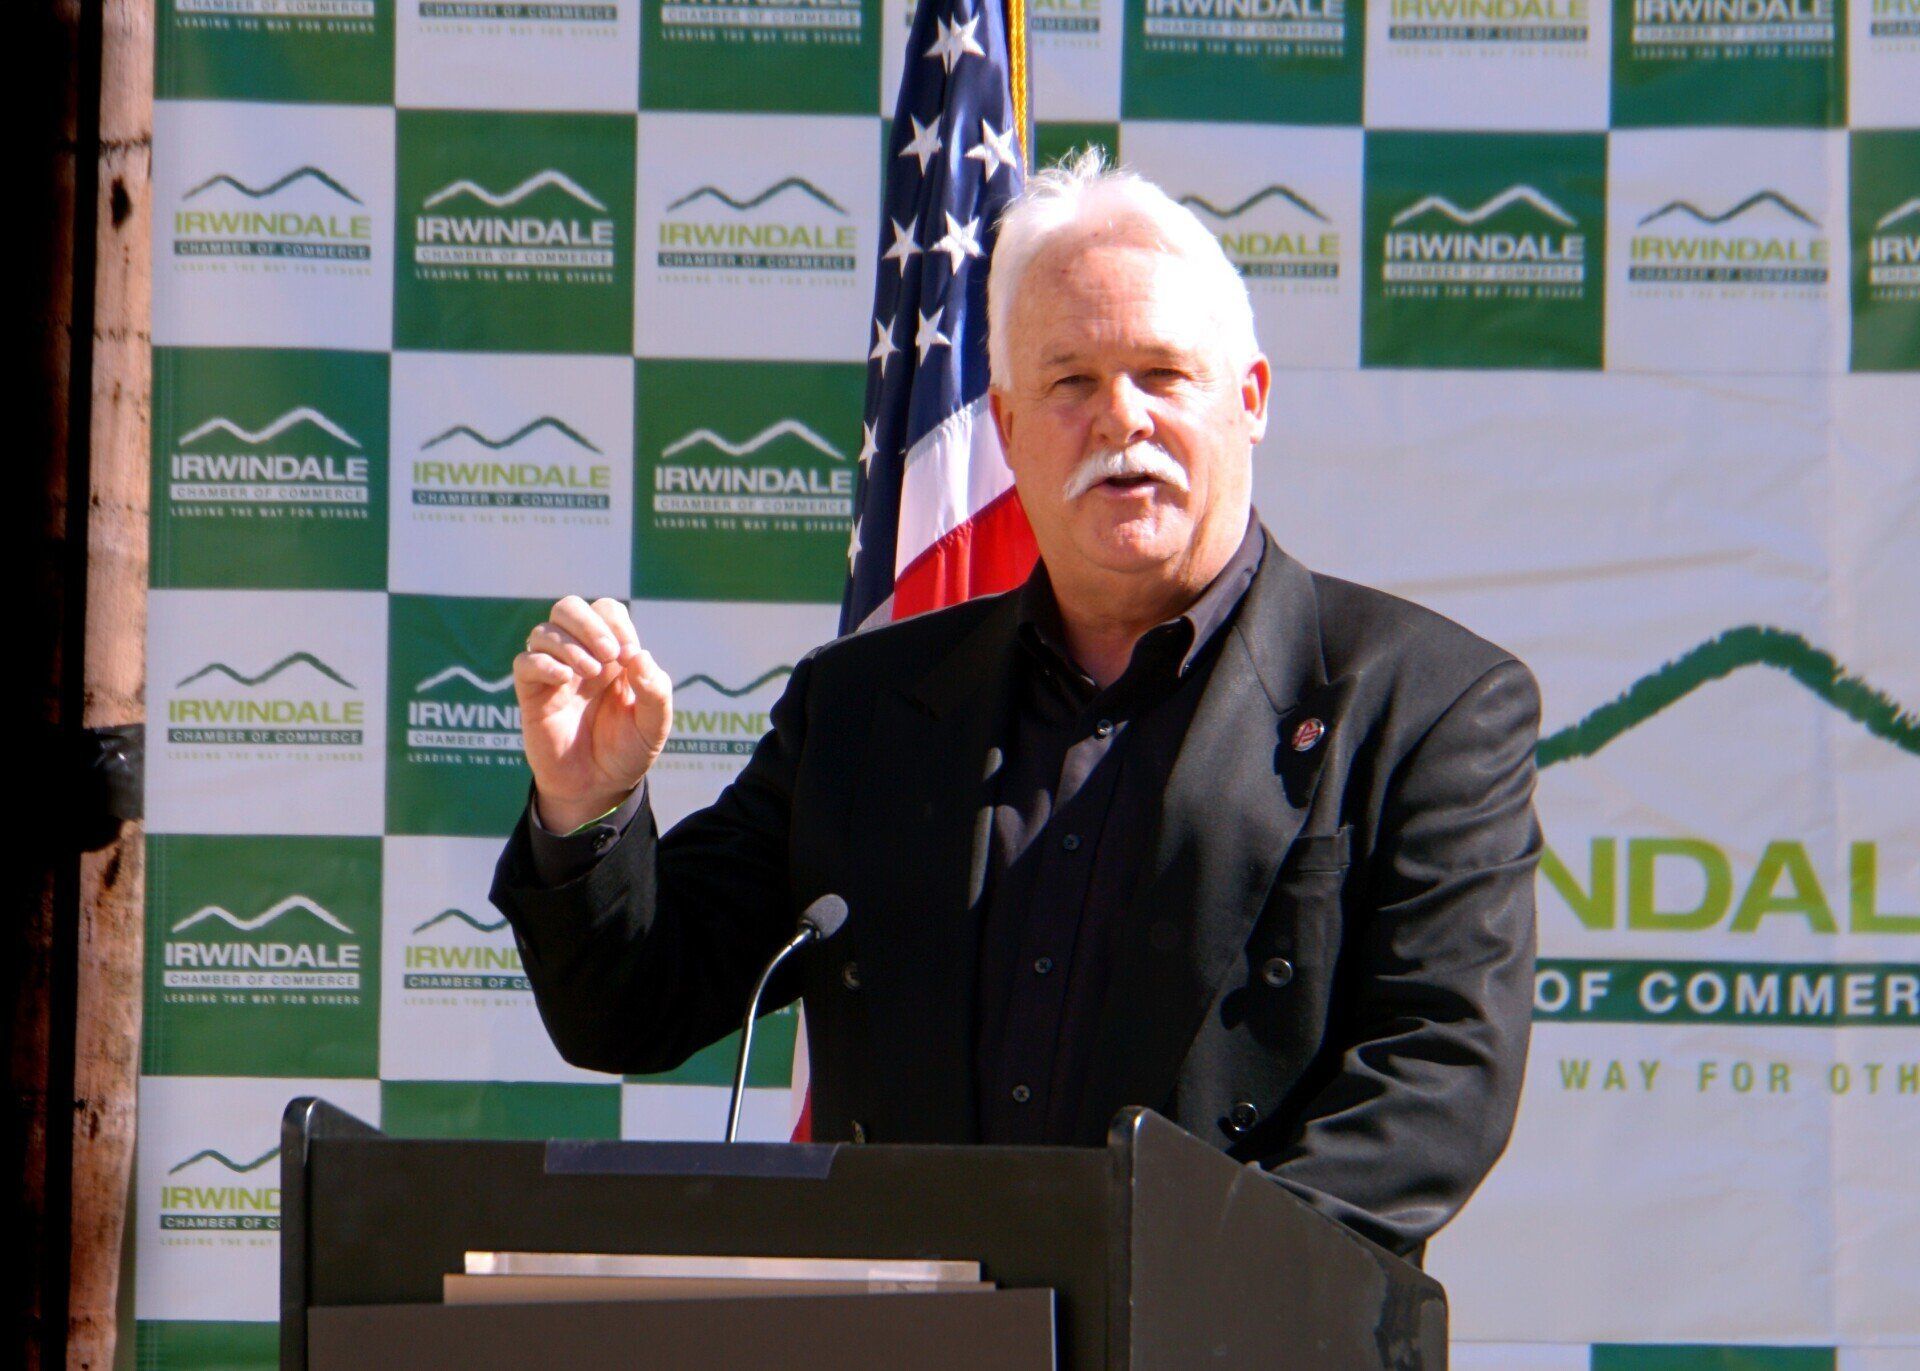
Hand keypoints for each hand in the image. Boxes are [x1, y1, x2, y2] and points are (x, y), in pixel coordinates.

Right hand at [514, 596, 671, 832]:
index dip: (615, 622)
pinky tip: (565, 679)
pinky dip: (543, 663)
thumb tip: (639, 656)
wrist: (598, 787)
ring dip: (570, 645)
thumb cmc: (627, 751)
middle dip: (588, 623)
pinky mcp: (533, 695)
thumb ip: (656, 691)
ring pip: (544, 631)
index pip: (606, 611)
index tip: (628, 654)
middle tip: (609, 655)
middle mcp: (580, 657)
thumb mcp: (654, 725)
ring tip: (590, 673)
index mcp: (612, 656)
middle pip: (568, 608)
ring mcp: (554, 674)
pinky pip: (525, 663)